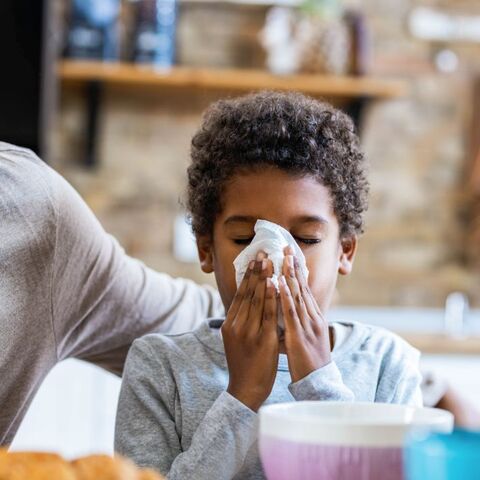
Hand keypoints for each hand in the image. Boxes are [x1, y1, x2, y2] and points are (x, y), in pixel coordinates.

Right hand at [222, 252, 277, 411]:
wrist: (245, 390)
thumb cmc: (243, 365)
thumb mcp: (235, 340)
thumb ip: (240, 322)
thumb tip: (246, 303)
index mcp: (229, 324)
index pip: (240, 295)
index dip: (248, 276)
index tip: (254, 259)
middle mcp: (236, 325)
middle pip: (247, 293)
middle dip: (256, 271)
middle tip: (262, 251)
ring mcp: (249, 333)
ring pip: (257, 300)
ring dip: (264, 278)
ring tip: (270, 261)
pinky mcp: (263, 340)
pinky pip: (269, 315)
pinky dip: (273, 298)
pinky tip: (277, 284)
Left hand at [279, 247, 330, 382]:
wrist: (319, 384)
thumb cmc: (310, 362)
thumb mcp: (307, 337)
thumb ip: (300, 322)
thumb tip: (291, 311)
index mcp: (314, 318)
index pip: (304, 290)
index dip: (297, 272)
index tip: (291, 255)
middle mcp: (313, 318)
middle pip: (302, 287)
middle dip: (294, 266)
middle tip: (287, 247)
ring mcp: (307, 326)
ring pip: (297, 295)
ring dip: (289, 275)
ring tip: (283, 257)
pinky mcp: (299, 336)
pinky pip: (290, 312)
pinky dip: (284, 295)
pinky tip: (279, 283)